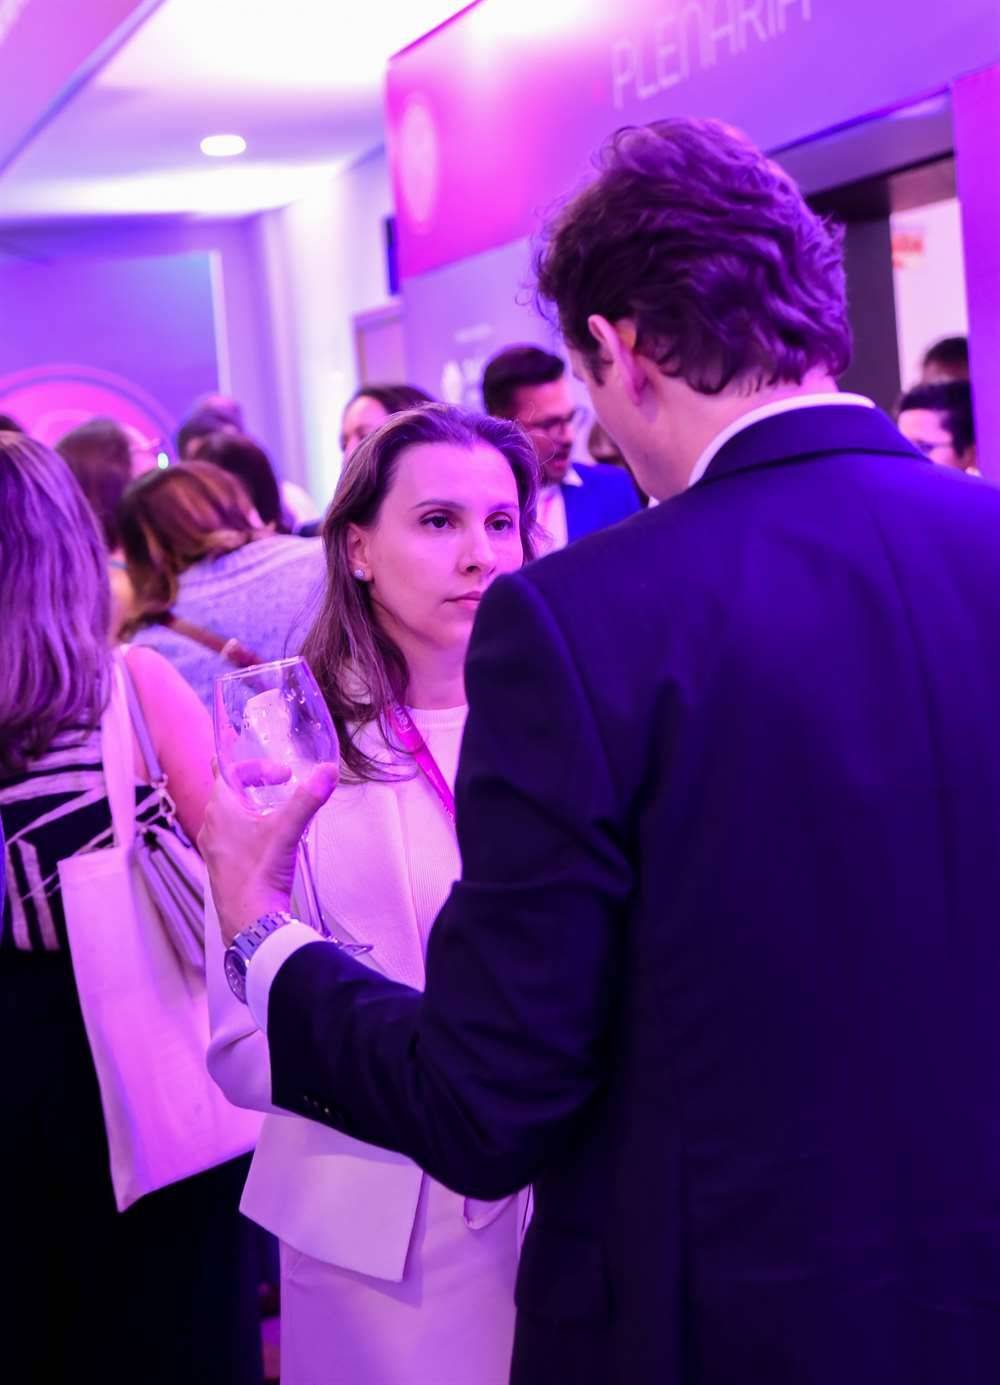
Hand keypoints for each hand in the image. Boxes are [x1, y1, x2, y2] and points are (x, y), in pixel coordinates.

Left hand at [198, 762, 337, 944]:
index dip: (256, 765)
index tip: (283, 774)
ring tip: (276, 811)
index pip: (228, 770)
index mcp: (220, 810)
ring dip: (251, 806)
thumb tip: (328, 770)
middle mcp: (211, 826)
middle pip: (229, 791)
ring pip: (229, 815)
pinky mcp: (223, 867)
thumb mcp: (287, 830)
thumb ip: (308, 798)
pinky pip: (231, 837)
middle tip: (282, 786)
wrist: (250, 924)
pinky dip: (248, 829)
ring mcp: (215, 849)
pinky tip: (268, 842)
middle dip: (255, 783)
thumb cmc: (260, 874)